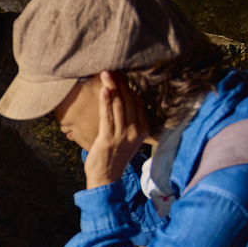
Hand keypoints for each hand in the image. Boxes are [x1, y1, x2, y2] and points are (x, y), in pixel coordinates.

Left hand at [84, 71, 149, 188]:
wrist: (106, 178)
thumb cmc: (114, 156)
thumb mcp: (128, 137)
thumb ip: (130, 120)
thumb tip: (125, 100)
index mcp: (143, 128)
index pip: (137, 102)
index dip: (129, 87)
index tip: (121, 74)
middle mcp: (135, 131)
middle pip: (128, 101)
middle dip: (120, 83)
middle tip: (112, 68)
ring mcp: (123, 135)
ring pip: (118, 106)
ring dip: (112, 87)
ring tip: (106, 73)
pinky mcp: (108, 139)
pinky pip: (108, 117)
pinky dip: (106, 102)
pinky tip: (104, 90)